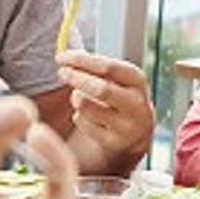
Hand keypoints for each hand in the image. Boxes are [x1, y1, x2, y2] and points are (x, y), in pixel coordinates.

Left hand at [55, 49, 154, 172]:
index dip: (81, 60)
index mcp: (137, 81)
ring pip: (87, 106)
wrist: (136, 132)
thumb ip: (95, 66)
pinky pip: (83, 123)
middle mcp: (136, 104)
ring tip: (78, 96)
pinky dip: (78, 115)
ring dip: (76, 98)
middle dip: (76, 78)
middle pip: (100, 89)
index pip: (108, 67)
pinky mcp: (113, 142)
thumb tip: (65, 56)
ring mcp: (126, 126)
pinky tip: (87, 115)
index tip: (61, 57)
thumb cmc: (119, 95)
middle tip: (62, 72)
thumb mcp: (117, 78)